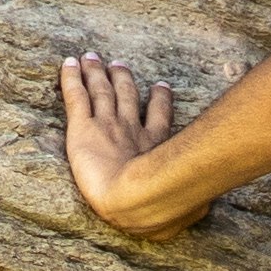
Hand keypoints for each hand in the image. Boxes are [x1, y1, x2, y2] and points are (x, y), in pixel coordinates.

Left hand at [59, 52, 186, 230]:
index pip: (159, 115)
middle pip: (126, 94)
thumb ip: (190, 207)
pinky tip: (67, 64)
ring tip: (92, 59)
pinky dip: (71, 78)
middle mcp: (131, 128)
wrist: (132, 201)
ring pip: (101, 90)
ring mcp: (107, 125)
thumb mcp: (183, 206)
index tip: (161, 87)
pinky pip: (76, 96)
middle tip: (119, 64)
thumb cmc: (158, 209)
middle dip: (122, 77)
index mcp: (155, 145)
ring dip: (96, 73)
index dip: (160, 99)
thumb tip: (204, 211)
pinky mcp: (83, 129)